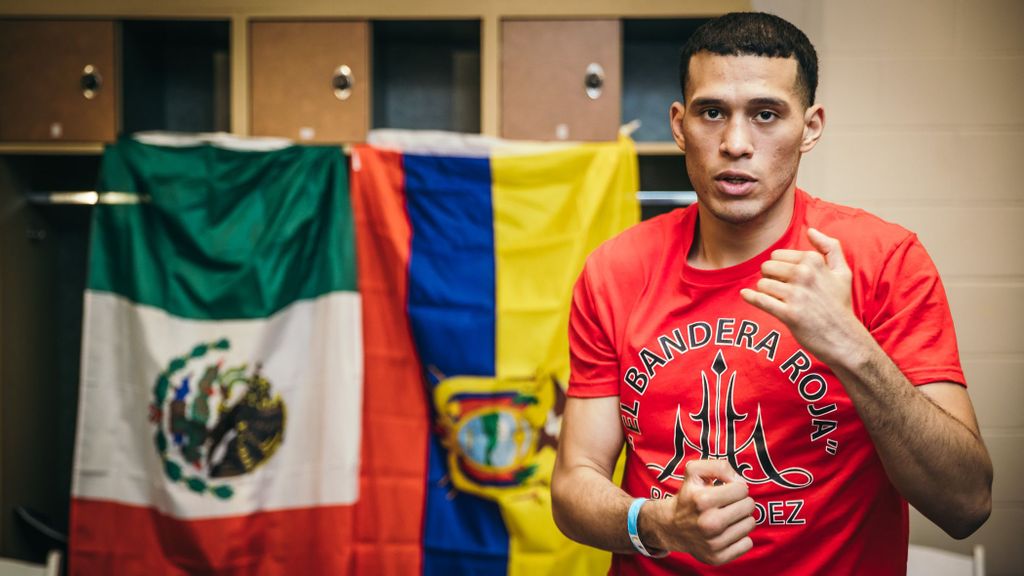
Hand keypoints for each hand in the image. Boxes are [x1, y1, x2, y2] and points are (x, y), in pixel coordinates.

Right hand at [647, 459, 754, 564]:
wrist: (671, 526)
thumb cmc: (688, 497)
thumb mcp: (695, 472)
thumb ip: (719, 466)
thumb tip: (739, 480)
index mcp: (702, 500)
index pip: (742, 489)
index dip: (735, 487)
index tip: (726, 490)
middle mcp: (709, 523)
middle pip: (749, 506)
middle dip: (740, 501)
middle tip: (727, 504)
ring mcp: (714, 543)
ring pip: (750, 524)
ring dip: (741, 518)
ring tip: (727, 517)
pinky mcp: (717, 557)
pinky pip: (747, 543)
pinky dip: (740, 536)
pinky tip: (727, 532)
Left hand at [740, 228, 867, 365]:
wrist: (844, 338)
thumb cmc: (840, 304)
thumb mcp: (843, 271)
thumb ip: (830, 247)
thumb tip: (810, 230)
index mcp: (814, 261)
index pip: (777, 255)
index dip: (780, 267)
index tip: (789, 279)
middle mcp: (804, 274)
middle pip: (767, 267)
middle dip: (770, 278)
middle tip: (781, 290)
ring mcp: (796, 294)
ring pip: (762, 283)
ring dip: (765, 291)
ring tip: (778, 300)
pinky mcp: (789, 314)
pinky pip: (760, 300)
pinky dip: (750, 297)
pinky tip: (746, 295)